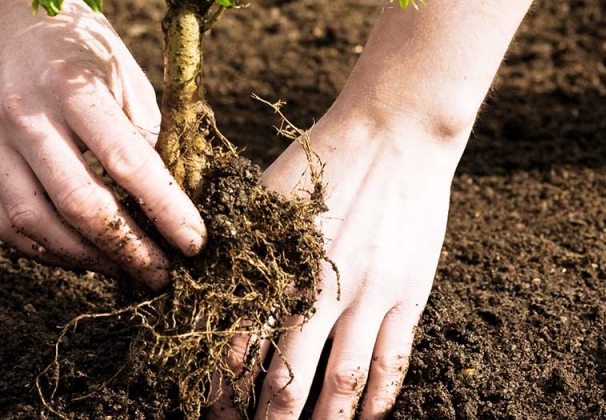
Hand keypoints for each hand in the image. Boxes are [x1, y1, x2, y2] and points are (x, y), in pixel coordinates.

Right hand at [0, 0, 205, 288]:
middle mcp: (24, 115)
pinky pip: (5, 225)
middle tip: (160, 274)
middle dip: (127, 249)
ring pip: (36, 223)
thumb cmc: (78, 48)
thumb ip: (145, 135)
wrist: (2, 17)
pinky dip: (45, 251)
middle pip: (78, 203)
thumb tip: (171, 202)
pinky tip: (79, 256)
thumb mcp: (125, 75)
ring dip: (86, 259)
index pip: (127, 161)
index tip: (194, 243)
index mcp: (73, 85)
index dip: (165, 209)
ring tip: (123, 269)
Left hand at [209, 112, 466, 418]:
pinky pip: (394, 360)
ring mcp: (368, 295)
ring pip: (342, 381)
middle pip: (287, 377)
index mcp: (276, 266)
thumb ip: (236, 244)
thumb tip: (198, 281)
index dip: (222, 388)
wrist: (395, 131)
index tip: (213, 412)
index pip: (237, 346)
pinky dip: (380, 398)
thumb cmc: (321, 159)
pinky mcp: (408, 293)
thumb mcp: (263, 196)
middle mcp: (318, 290)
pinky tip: (369, 419)